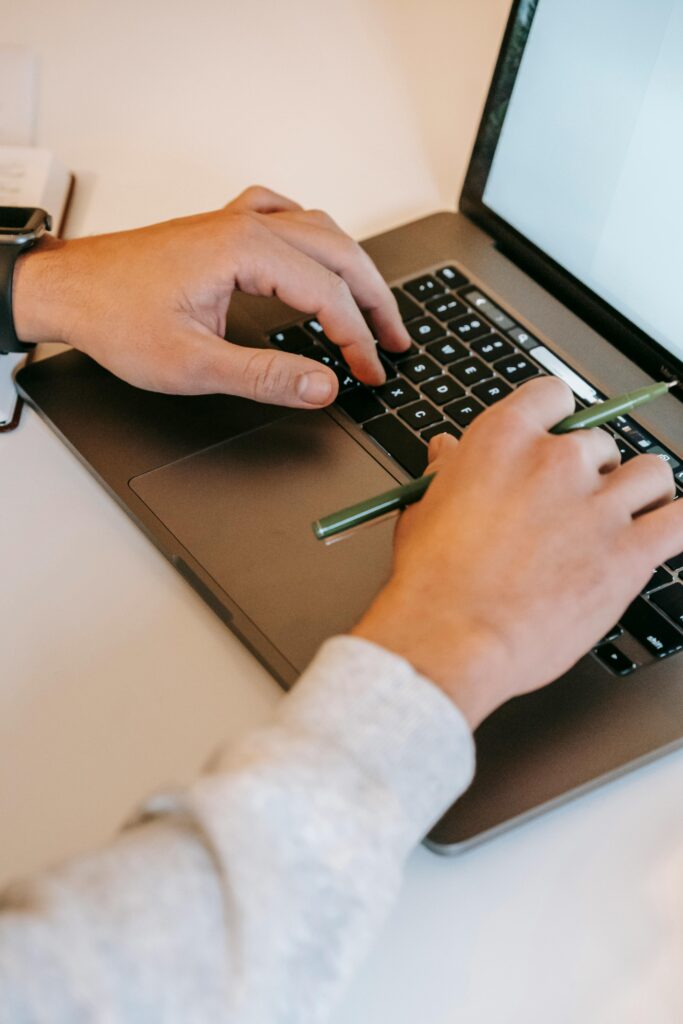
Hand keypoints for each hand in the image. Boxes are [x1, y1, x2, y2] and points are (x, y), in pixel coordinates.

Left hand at [12, 186, 409, 405]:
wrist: (69, 290)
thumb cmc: (116, 317)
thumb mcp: (193, 365)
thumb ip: (264, 378)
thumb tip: (323, 385)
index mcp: (244, 251)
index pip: (329, 293)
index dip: (358, 339)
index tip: (370, 373)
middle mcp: (247, 225)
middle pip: (340, 253)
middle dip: (376, 300)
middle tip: (397, 342)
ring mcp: (235, 221)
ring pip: (320, 230)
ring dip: (353, 268)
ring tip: (373, 306)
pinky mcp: (222, 228)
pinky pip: (285, 215)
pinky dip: (314, 236)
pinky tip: (316, 251)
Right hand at [353, 377, 681, 727]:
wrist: (452, 637)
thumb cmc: (433, 581)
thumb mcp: (425, 509)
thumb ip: (448, 472)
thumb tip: (448, 452)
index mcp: (504, 440)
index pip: (554, 395)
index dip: (558, 418)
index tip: (557, 439)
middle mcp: (557, 461)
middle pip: (601, 442)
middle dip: (591, 472)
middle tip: (574, 506)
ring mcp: (598, 505)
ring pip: (651, 473)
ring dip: (641, 492)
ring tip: (628, 515)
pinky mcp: (630, 552)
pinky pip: (681, 520)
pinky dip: (678, 521)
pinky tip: (664, 531)